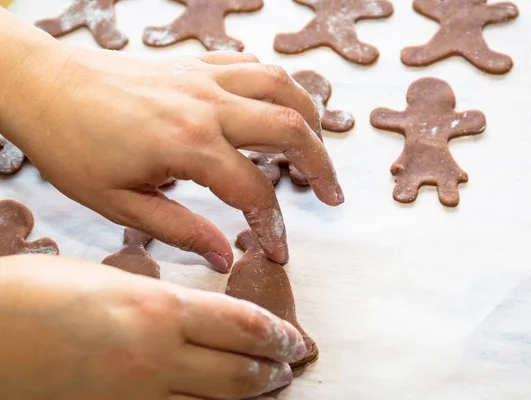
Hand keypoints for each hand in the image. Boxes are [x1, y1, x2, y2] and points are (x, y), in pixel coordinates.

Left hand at [0, 23, 343, 271]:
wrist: (43, 86)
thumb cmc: (72, 146)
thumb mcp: (120, 204)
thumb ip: (180, 231)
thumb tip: (222, 256)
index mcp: (189, 145)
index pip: (254, 191)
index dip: (275, 225)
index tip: (279, 249)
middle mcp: (208, 105)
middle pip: (291, 129)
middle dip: (321, 165)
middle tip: (331, 194)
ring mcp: (205, 78)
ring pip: (282, 87)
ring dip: (310, 117)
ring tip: (318, 147)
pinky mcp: (196, 64)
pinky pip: (253, 66)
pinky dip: (277, 86)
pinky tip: (277, 107)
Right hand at [0, 255, 306, 399]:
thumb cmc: (41, 292)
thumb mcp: (114, 281)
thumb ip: (161, 298)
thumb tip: (198, 312)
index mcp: (160, 307)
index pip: (244, 325)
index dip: (279, 334)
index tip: (296, 338)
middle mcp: (157, 354)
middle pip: (240, 371)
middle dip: (274, 369)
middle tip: (290, 366)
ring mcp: (137, 393)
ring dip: (251, 395)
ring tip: (268, 387)